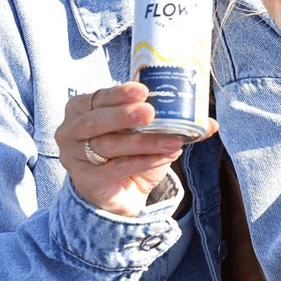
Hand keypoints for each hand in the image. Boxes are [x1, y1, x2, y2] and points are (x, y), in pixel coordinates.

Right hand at [55, 83, 216, 216]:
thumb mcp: (145, 130)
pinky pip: (116, 168)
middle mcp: (70, 130)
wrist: (120, 191)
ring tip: (174, 139)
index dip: (118, 93)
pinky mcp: (85, 180)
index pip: (98, 97)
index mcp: (82, 108)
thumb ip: (171, 120)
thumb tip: (210, 123)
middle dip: (124, 115)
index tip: (143, 90)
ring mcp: (73, 157)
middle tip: (150, 112)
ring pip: (110, 146)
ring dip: (144, 142)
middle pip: (95, 121)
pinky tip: (165, 156)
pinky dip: (144, 161)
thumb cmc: (129, 150)